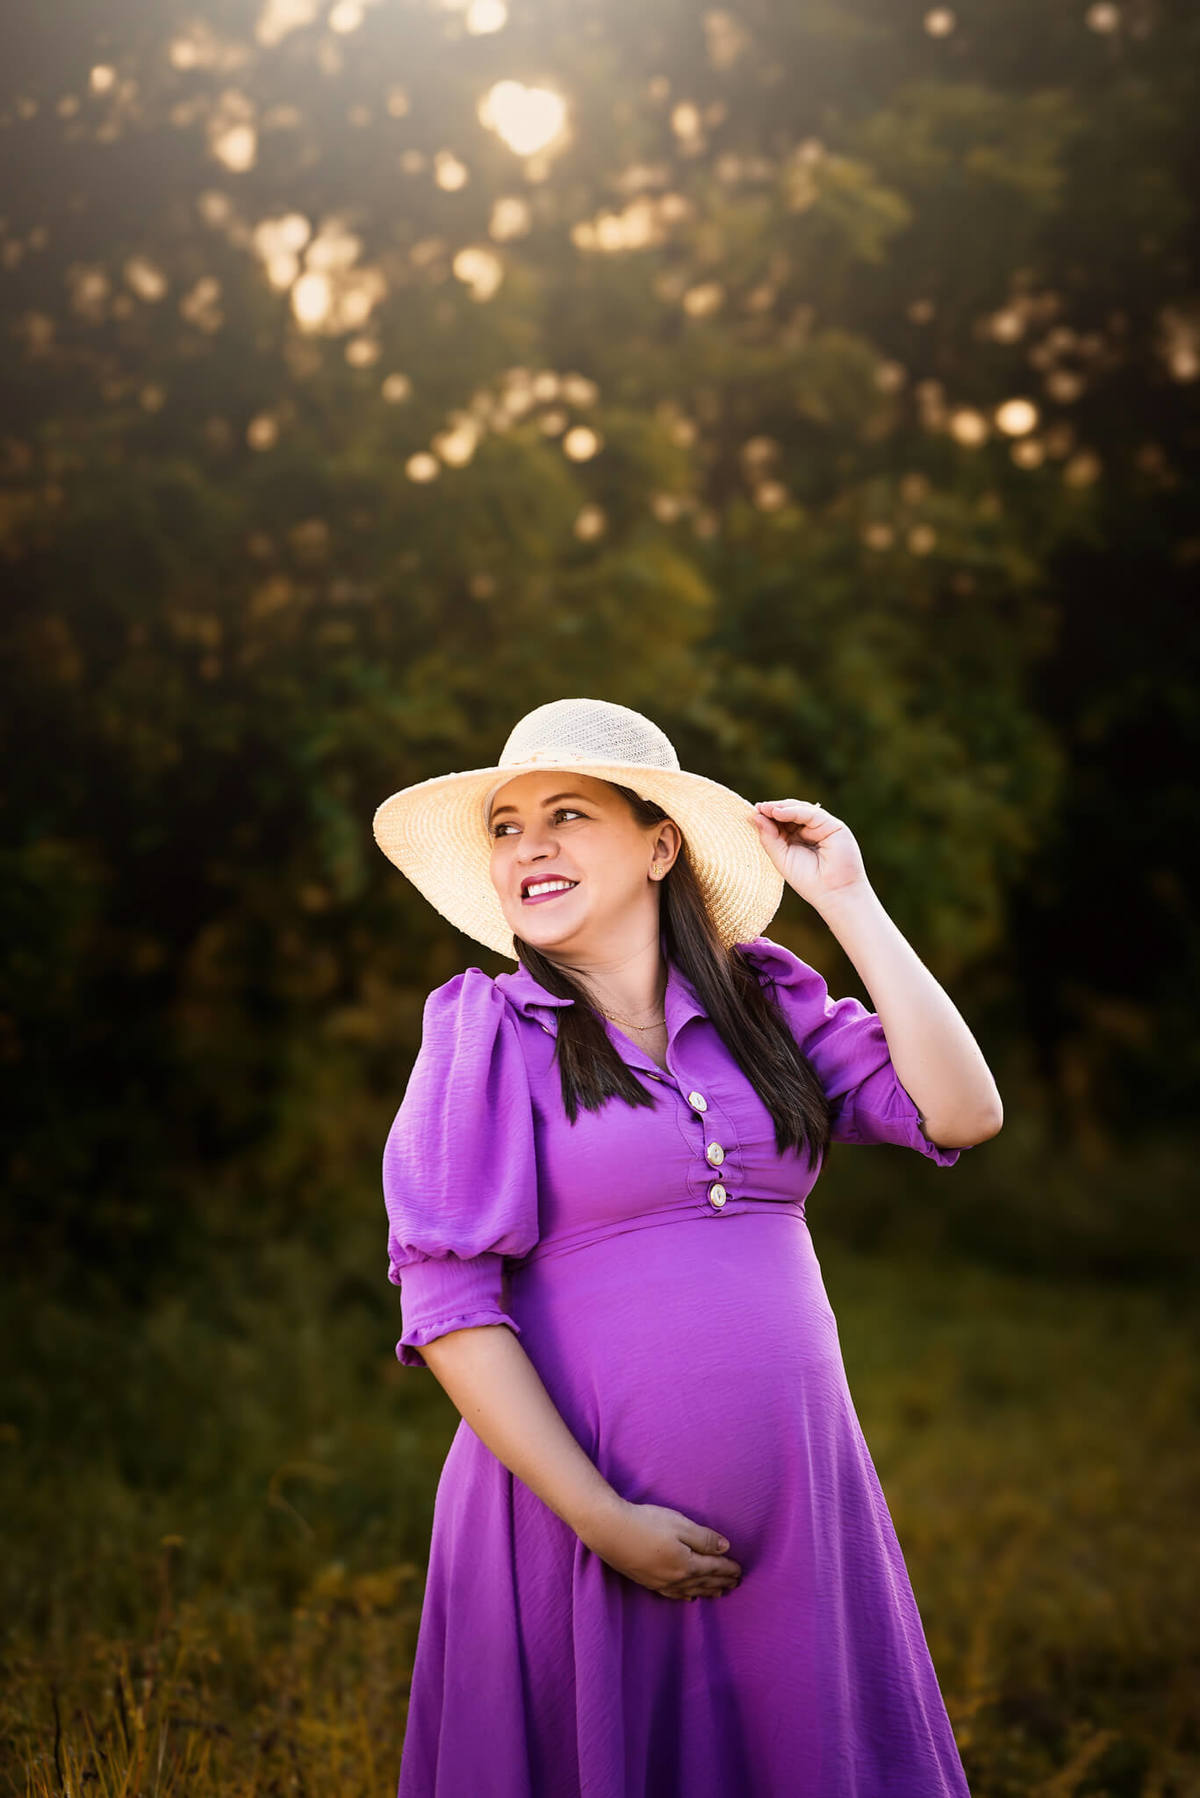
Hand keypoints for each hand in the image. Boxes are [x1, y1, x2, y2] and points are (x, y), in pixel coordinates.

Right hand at [580, 1497, 741, 1601]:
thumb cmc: (646, 1522)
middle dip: (722, 1582)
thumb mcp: (679, 1524)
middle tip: (736, 1584)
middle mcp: (676, 1578)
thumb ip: (703, 1538)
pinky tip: (689, 1595)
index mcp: (687, 1564)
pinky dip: (686, 1595)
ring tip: (719, 1593)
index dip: (729, 1569)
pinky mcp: (648, 1581)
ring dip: (708, 1591)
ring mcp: (661, 1582)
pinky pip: (674, 1594)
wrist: (610, 1530)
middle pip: (705, 1582)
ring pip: (691, 1590)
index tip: (741, 1571)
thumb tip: (725, 1548)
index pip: (714, 1568)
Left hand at [751, 798, 869, 910]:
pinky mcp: (833, 825)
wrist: (834, 893)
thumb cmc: (808, 880)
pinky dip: (794, 811)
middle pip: (790, 812)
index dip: (767, 816)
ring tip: (766, 809)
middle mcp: (810, 830)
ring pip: (800, 809)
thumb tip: (755, 816)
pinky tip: (778, 813)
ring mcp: (822, 827)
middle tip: (758, 807)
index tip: (753, 812)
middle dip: (773, 809)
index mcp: (797, 838)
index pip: (781, 822)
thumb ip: (769, 838)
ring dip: (782, 807)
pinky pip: (811, 813)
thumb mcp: (781, 858)